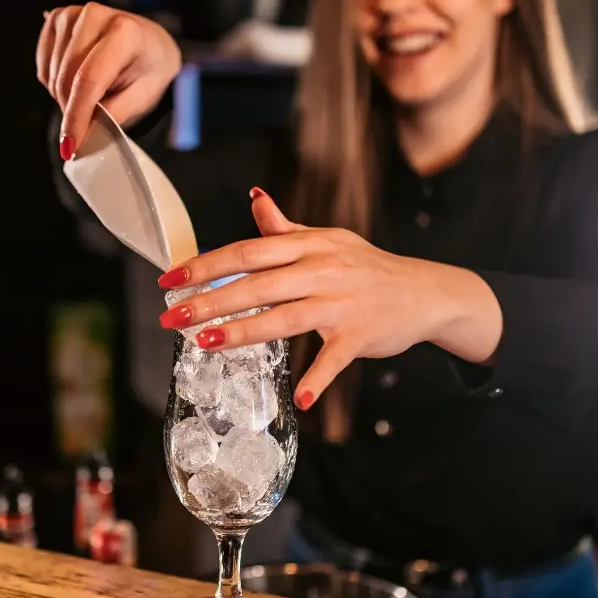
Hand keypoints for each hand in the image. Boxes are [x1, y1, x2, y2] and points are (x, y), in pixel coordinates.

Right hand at [36, 3, 181, 158]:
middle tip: (90, 122)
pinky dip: (56, 83)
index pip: (89, 79)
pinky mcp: (56, 18)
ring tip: (92, 95)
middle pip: (66, 78)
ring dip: (65, 97)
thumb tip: (83, 134)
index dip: (76, 116)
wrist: (148, 42)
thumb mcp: (143, 96)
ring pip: (52, 76)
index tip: (70, 147)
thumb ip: (113, 114)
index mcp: (125, 32)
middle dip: (72, 110)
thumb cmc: (148, 69)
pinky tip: (77, 79)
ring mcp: (71, 14)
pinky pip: (44, 67)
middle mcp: (94, 15)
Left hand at [157, 190, 488, 408]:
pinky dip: (319, 379)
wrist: (426, 291)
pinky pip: (335, 359)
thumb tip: (255, 198)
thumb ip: (286, 228)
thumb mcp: (328, 240)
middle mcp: (322, 269)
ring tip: (206, 343)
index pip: (247, 251)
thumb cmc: (367, 267)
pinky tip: (300, 398)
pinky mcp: (361, 334)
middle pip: (257, 284)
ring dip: (243, 332)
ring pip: (285, 318)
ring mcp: (342, 303)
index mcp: (309, 244)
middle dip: (210, 301)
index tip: (171, 280)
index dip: (206, 265)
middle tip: (172, 317)